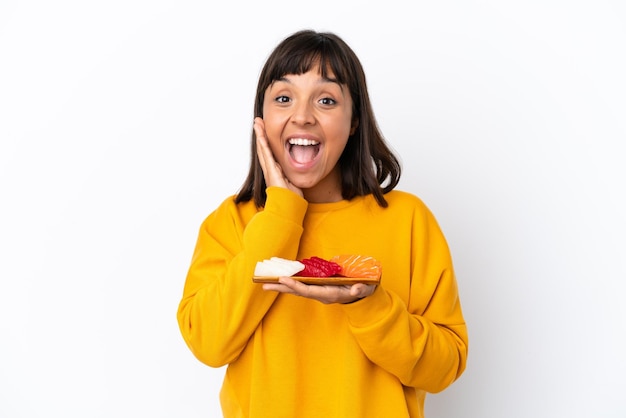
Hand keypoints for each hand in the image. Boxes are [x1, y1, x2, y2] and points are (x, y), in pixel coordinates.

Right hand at [254, 117, 302, 197]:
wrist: (288, 208)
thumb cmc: (291, 199)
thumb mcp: (292, 183)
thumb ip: (291, 176)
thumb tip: (297, 171)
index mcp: (275, 171)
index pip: (269, 152)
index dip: (266, 140)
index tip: (265, 130)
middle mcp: (270, 169)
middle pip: (263, 148)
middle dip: (261, 134)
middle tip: (258, 122)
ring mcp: (269, 170)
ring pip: (263, 149)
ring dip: (260, 135)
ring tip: (257, 124)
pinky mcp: (272, 172)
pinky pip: (267, 156)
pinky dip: (263, 145)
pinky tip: (261, 136)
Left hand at [262, 276, 376, 303]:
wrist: (361, 295)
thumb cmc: (362, 289)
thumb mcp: (364, 289)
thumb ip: (361, 289)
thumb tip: (357, 289)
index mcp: (329, 294)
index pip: (309, 291)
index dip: (295, 286)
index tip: (283, 279)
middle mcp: (320, 294)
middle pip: (297, 292)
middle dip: (281, 288)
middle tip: (264, 285)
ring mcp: (317, 292)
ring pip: (296, 289)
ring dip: (282, 286)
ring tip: (266, 283)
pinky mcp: (317, 288)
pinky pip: (300, 285)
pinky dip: (289, 282)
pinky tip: (280, 278)